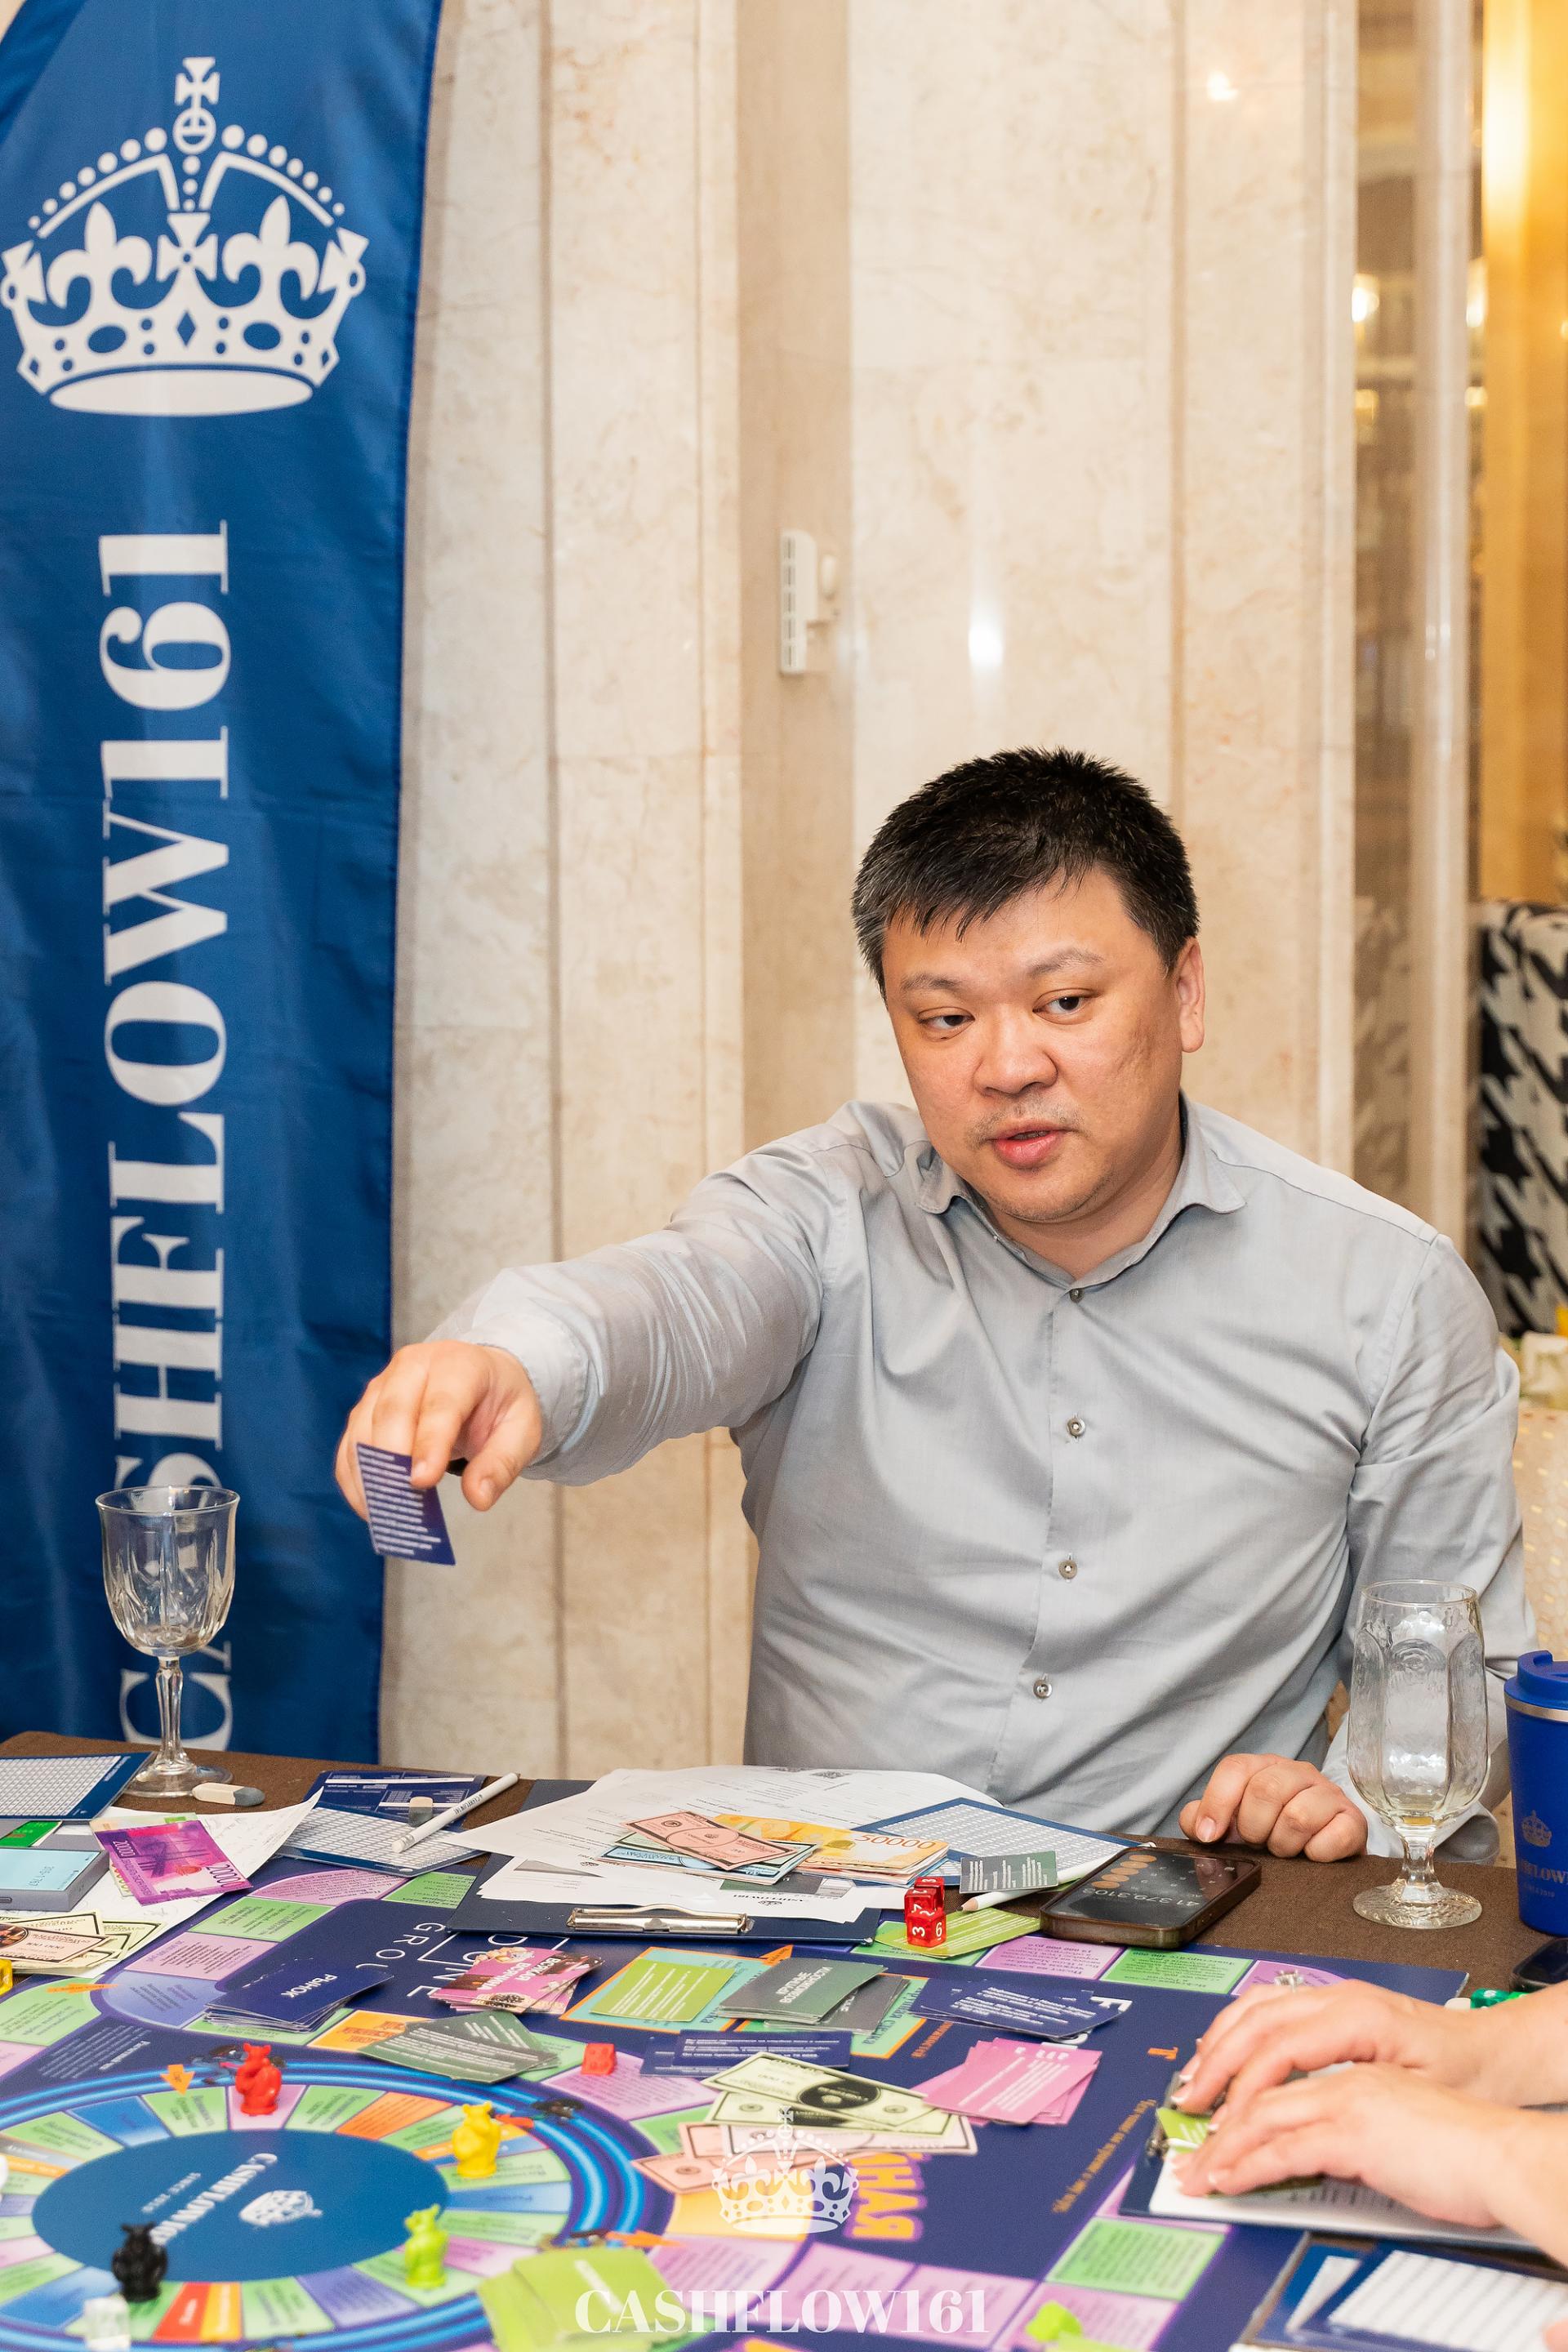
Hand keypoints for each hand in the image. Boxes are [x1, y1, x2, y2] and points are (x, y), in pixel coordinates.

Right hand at [335, 1341, 541, 1517]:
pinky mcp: (365, 1407)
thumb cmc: (500, 1402)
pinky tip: (371, 1508)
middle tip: (401, 1506)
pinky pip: (351, 1444)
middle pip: (392, 1411)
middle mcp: (413, 1366)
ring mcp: (383, 1385)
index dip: (429, 1443)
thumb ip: (502, 1462)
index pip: (440, 1403)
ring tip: (385, 1516)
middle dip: (393, 1461)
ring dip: (369, 1475)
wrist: (482, 1377)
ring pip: (363, 1427)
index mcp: (459, 1365)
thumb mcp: (522, 1429)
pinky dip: (355, 1478)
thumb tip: (478, 1498)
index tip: (422, 1482)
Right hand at [1173, 1979, 1479, 2117]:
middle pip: (1255, 2021)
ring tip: (1194, 2079)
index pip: (1278, 2048)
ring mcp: (1331, 1996)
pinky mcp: (1330, 2005)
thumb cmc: (1466, 2075)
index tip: (1224, 2122)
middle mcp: (1338, 1997)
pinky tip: (1223, 2051)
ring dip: (1218, 2042)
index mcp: (1357, 2017)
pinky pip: (1269, 2007)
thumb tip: (1298, 2124)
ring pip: (1255, 2007)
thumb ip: (1352, 2103)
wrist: (1495, 2049)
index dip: (1243, 2086)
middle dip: (1215, 2063)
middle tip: (1190, 2103)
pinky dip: (1237, 2030)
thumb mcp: (1414, 2096)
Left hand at [1173, 2067, 1564, 2252]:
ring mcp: (1345, 2099)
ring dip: (1222, 2145)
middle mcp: (1343, 2072)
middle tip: (1190, 2143)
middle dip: (1215, 2111)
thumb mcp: (1396, 2113)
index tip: (1214, 2106)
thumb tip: (1326, 2137)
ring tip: (1199, 2171)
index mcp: (1353, 2060)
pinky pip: (1283, 2147)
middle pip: (1258, 2079)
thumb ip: (1356, 2114)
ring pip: (1262, 2114)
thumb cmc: (1460, 2138)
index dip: (1237, 2077)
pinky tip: (1229, 2179)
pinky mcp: (1352, 2134)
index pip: (1277, 2055)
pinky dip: (1248, 2164)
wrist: (1498, 2149)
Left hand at [1178, 1753, 1366, 1858]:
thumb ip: (1203, 1819)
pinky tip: (1311, 1855)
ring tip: (1285, 1851)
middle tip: (1258, 1843)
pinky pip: (1332, 1838)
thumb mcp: (1234, 1823)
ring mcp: (1329, 1794)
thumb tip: (1196, 1826)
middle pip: (1266, 1790)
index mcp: (1264, 1767)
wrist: (1325, 1850)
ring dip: (1284, 1844)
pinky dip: (1316, 1854)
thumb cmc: (1272, 1832)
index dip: (1217, 1803)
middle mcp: (1298, 1773)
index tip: (1209, 1836)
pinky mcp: (1354, 1821)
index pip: (1235, 1768)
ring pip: (1297, 1816)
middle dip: (1254, 1828)